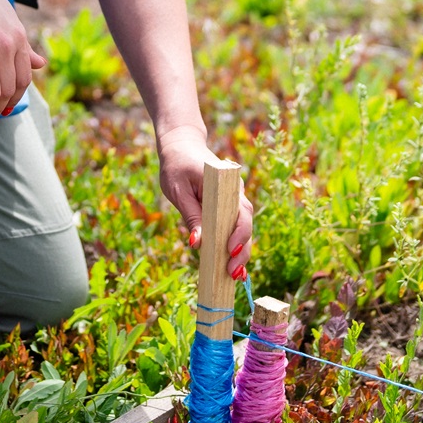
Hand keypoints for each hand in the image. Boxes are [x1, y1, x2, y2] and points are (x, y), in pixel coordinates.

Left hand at [157, 126, 253, 281]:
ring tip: (234, 276)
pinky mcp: (228, 208)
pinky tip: (233, 268)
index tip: (229, 251)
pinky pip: (235, 228)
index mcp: (225, 182)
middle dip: (241, 250)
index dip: (238, 233)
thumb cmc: (176, 166)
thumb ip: (190, 215)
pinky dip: (235, 246)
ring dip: (241, 252)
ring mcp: (234, 199)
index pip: (239, 211)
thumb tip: (198, 244)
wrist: (181, 146)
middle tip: (232, 274)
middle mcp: (235, 191)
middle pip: (246, 223)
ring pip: (244, 229)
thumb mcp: (177, 190)